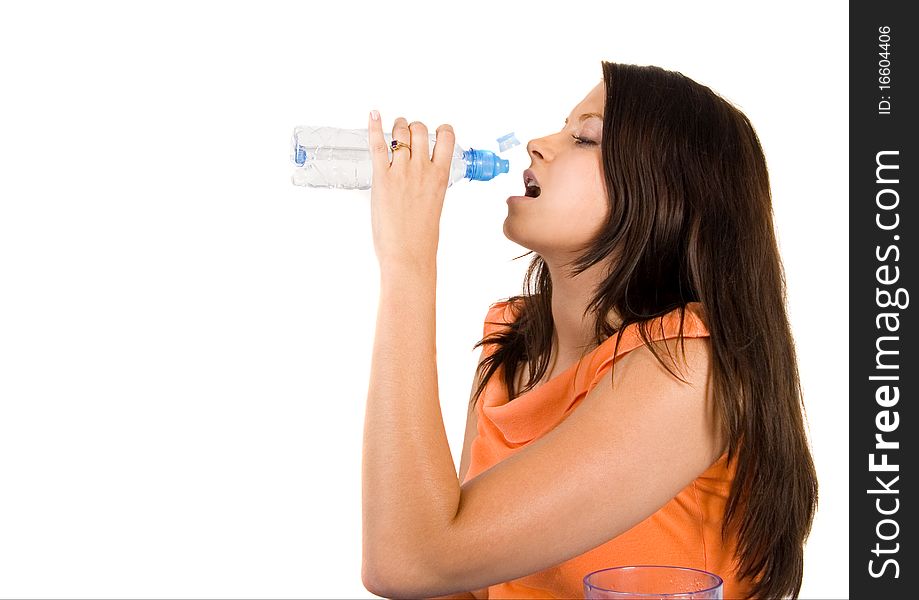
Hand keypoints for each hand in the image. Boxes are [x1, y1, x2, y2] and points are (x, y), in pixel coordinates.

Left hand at [367, 111, 454, 270]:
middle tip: (407, 135)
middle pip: (420, 130)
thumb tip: (419, 178)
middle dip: (413, 128)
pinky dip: (374, 127)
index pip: (447, 137)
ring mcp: (402, 172)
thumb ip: (429, 186)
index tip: (435, 132)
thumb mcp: (435, 205)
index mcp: (441, 177)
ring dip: (396, 127)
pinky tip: (373, 115)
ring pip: (400, 132)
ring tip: (393, 130)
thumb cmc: (422, 238)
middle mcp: (422, 169)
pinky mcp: (382, 178)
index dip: (440, 130)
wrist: (409, 255)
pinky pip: (377, 145)